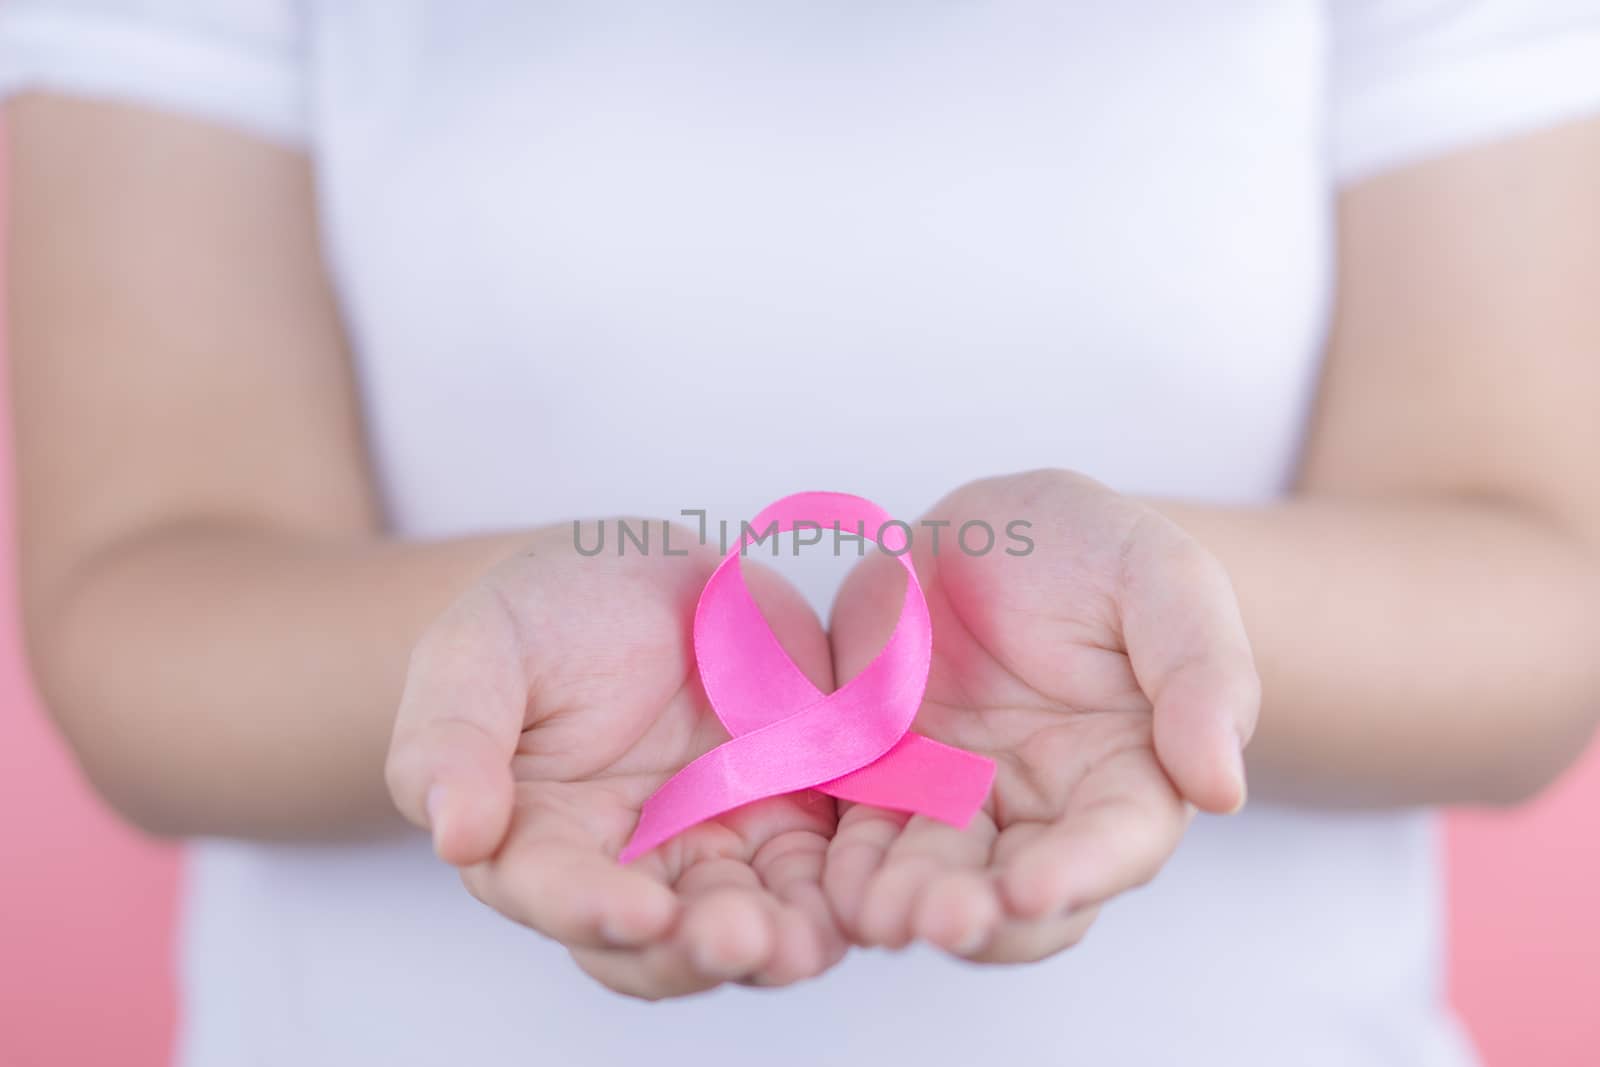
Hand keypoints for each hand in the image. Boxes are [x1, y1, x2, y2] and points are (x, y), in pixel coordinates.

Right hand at [385, 524, 845, 998]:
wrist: (636, 573)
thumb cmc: (539, 616)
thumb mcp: (478, 652)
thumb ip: (451, 738)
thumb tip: (453, 833)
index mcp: (540, 841)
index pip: (559, 895)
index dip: (594, 910)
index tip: (640, 912)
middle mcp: (631, 867)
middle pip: (664, 941)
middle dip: (703, 949)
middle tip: (744, 941)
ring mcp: (718, 845)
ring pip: (751, 922)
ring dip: (782, 941)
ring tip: (810, 941)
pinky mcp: (793, 813)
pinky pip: (822, 868)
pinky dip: (843, 890)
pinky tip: (868, 894)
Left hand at [823, 471, 1258, 961]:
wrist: (992, 532)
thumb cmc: (1095, 552)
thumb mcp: (1164, 579)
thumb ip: (1202, 672)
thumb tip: (1220, 788)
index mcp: (1127, 774)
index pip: (1117, 842)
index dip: (1079, 872)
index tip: (1032, 891)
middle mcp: (1041, 811)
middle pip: (1019, 897)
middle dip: (981, 917)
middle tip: (938, 921)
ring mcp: (955, 802)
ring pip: (934, 878)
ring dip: (905, 905)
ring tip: (877, 914)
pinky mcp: (880, 782)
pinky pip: (860, 835)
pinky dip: (843, 865)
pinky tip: (826, 882)